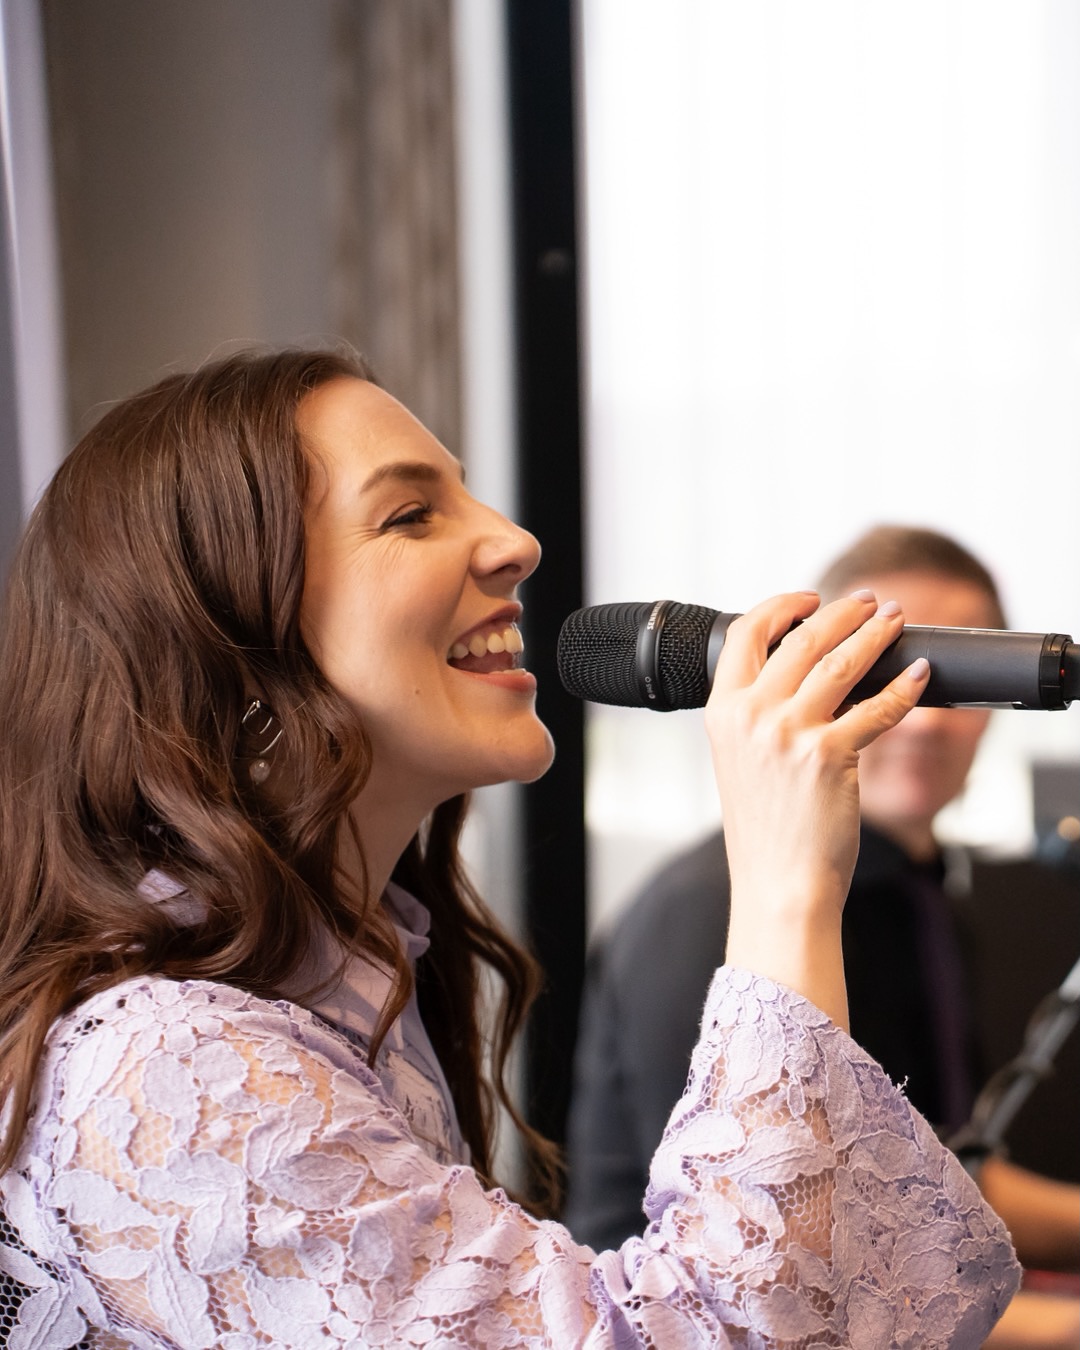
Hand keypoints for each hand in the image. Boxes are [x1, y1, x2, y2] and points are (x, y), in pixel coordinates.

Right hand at [708, 589, 929, 1024]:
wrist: (779, 883)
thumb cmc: (766, 829)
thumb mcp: (741, 760)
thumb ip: (758, 714)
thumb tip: (803, 670)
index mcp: (722, 713)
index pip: (747, 634)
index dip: (783, 606)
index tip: (811, 598)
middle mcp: (752, 717)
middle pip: (802, 640)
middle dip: (843, 613)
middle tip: (870, 603)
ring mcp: (789, 734)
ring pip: (841, 663)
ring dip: (875, 634)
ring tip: (895, 620)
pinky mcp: (829, 756)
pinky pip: (877, 709)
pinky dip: (904, 687)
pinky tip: (918, 674)